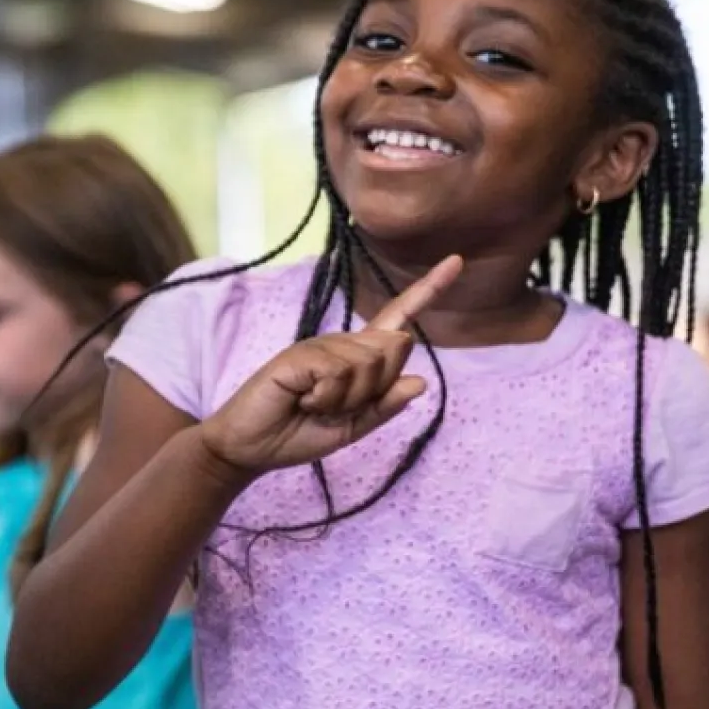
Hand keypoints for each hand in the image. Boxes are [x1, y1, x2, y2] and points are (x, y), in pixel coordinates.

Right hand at [201, 255, 462, 477]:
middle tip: (333, 408)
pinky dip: (326, 399)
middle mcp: (342, 343)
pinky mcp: (300, 355)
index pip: (398, 319)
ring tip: (313, 405)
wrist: (250, 448)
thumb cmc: (297, 434)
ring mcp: (320, 346)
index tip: (457, 260)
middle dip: (374, 391)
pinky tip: (302, 400)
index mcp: (358, 358)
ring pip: (368, 366)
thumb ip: (384, 407)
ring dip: (346, 400)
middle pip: (393, 352)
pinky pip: (338, 374)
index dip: (428, 289)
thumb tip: (422, 382)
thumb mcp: (352, 429)